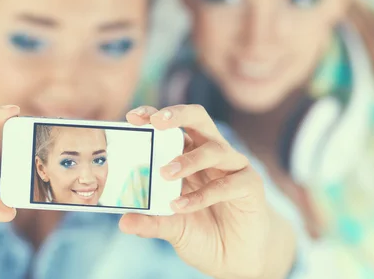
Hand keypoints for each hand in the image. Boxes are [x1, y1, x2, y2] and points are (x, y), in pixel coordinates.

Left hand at [120, 105, 295, 278]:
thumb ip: (150, 222)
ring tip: (165, 174)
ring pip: (214, 149)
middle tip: (156, 123)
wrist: (233, 259)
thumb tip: (123, 222)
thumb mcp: (170, 228)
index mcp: (189, 153)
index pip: (173, 125)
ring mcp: (233, 167)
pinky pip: (227, 184)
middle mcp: (211, 153)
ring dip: (188, 159)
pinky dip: (202, 195)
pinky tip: (181, 206)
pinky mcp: (250, 185)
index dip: (154, 115)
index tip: (132, 117)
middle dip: (177, 115)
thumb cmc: (200, 232)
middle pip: (198, 119)